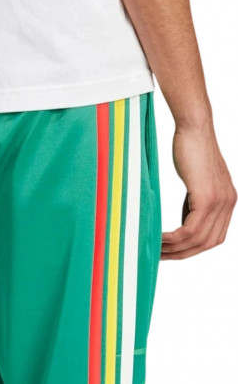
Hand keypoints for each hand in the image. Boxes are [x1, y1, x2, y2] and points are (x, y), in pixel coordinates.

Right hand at [161, 119, 236, 259]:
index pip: (213, 238)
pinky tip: (160, 238)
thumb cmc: (191, 150)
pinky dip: (173, 238)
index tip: (173, 252)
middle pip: (206, 244)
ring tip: (156, 248)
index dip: (193, 250)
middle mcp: (228, 204)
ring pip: (197, 240)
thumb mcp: (196, 184)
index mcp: (228, 202)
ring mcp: (219, 202)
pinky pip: (189, 230)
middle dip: (182, 254)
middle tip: (161, 255)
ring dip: (175, 248)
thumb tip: (184, 228)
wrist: (194, 128)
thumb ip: (195, 206)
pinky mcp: (207, 199)